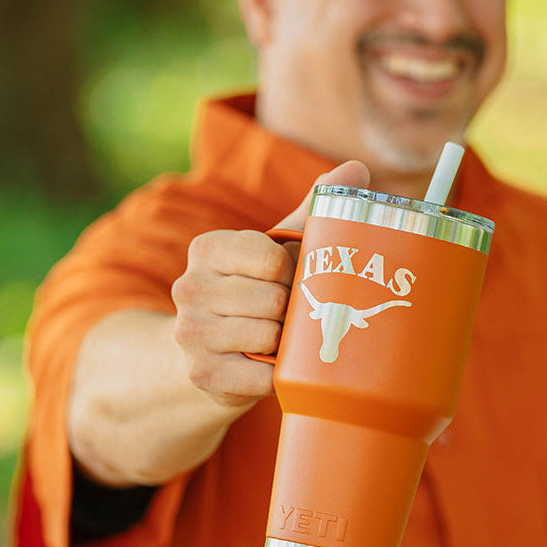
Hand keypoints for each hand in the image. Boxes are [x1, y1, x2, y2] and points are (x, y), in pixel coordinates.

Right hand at [171, 160, 368, 406]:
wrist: (209, 351)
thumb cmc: (254, 290)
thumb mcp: (275, 249)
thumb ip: (313, 210)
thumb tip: (357, 169)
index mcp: (206, 249)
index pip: (270, 258)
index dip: (292, 272)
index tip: (288, 278)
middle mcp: (188, 288)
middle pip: (272, 300)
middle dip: (291, 311)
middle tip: (287, 315)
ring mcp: (190, 334)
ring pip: (267, 337)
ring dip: (284, 343)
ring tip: (277, 339)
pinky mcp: (202, 374)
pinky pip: (262, 377)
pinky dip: (276, 374)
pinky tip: (270, 365)